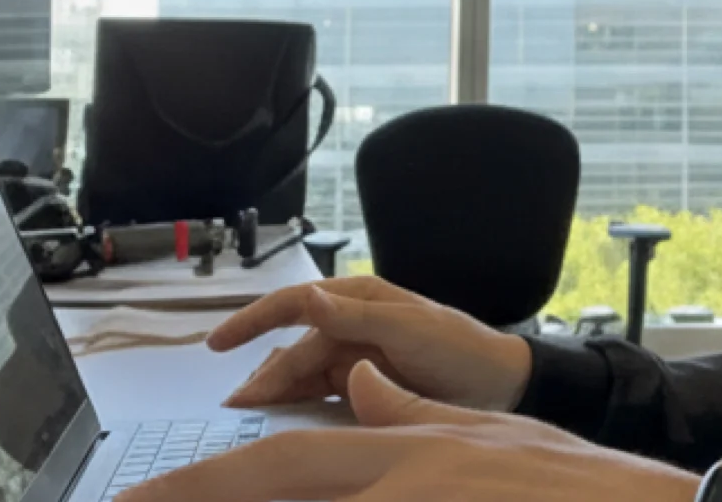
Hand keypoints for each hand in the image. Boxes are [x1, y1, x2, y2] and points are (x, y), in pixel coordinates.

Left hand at [119, 360, 699, 501]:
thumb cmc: (572, 487)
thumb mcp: (486, 438)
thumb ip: (409, 412)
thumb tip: (360, 382)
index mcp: (400, 450)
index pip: (273, 468)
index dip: (196, 485)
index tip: (138, 498)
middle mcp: (399, 476)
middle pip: (273, 485)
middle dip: (192, 495)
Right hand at [208, 276, 534, 411]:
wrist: (501, 385)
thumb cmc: (460, 347)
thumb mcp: (409, 329)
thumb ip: (355, 316)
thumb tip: (307, 296)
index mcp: (359, 299)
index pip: (294, 304)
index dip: (254, 320)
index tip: (219, 342)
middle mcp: (349, 325)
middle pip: (292, 349)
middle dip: (263, 374)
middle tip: (236, 407)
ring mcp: (353, 358)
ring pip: (299, 376)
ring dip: (274, 394)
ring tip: (246, 419)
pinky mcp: (360, 389)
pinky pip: (317, 397)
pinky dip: (295, 409)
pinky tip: (278, 425)